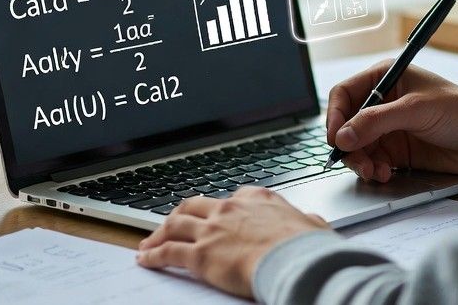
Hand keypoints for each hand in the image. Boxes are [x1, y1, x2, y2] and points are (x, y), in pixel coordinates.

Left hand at [137, 188, 329, 298]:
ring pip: (176, 224)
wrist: (294, 258)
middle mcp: (230, 208)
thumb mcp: (312, 224)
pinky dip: (154, 255)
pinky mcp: (201, 254)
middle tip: (170, 223)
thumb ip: (307, 221)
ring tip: (149, 241)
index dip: (218, 208)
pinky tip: (145, 259)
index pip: (230, 198)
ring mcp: (213, 229)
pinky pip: (170, 252)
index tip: (214, 215)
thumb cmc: (306, 245)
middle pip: (196, 205)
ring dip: (159, 232)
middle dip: (180, 214)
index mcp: (257, 198)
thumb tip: (312, 222)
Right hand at [327, 61, 457, 181]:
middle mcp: (384, 102)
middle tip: (358, 162)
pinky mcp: (398, 152)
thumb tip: (343, 135)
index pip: (345, 94)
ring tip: (375, 172)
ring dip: (361, 161)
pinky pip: (372, 161)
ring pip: (357, 146)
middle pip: (347, 124)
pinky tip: (385, 174)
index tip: (336, 138)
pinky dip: (373, 170)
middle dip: (349, 144)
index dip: (335, 115)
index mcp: (386, 78)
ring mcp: (390, 128)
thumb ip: (377, 121)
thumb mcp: (417, 110)